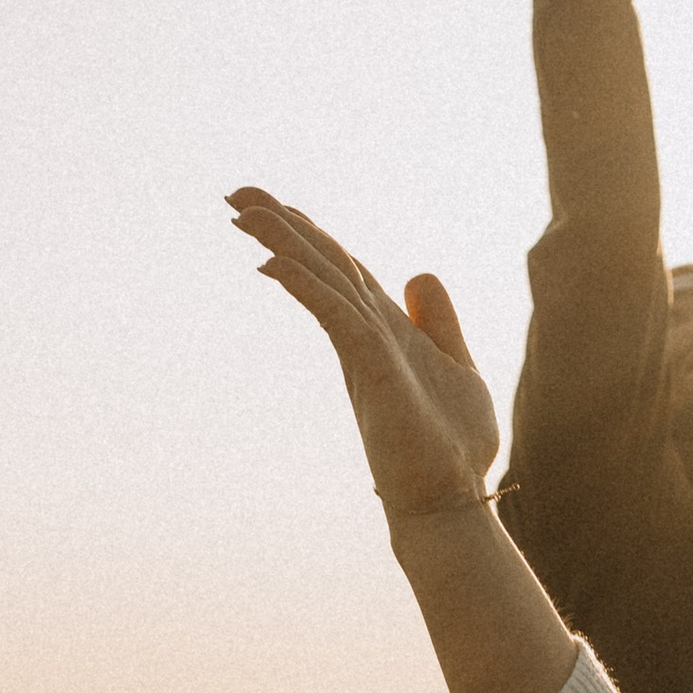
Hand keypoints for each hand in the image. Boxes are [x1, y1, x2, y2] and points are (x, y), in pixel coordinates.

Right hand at [226, 190, 497, 527]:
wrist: (449, 499)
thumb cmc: (452, 446)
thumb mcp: (458, 366)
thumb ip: (439, 321)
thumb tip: (419, 275)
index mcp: (384, 331)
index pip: (344, 271)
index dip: (313, 237)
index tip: (276, 206)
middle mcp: (366, 337)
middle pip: (322, 267)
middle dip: (283, 227)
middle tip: (235, 192)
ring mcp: (365, 351)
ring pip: (322, 282)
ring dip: (285, 243)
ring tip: (243, 211)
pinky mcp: (372, 369)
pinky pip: (336, 317)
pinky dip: (308, 286)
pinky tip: (277, 263)